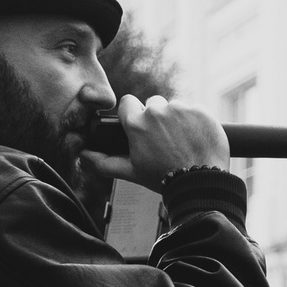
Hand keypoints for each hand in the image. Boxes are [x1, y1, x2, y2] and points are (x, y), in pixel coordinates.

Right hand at [80, 93, 227, 190]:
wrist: (200, 184)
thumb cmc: (164, 178)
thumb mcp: (132, 172)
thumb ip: (105, 162)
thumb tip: (85, 156)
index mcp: (137, 123)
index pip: (128, 102)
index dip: (134, 114)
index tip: (142, 126)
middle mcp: (157, 111)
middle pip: (153, 103)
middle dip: (156, 118)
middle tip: (164, 140)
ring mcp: (181, 109)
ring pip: (174, 107)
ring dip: (176, 119)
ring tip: (182, 141)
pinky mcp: (201, 111)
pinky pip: (194, 110)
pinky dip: (195, 122)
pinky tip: (196, 139)